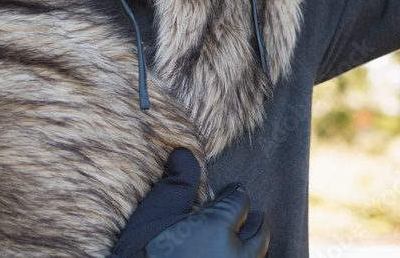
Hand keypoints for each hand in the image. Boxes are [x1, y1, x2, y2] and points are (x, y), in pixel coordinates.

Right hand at [108, 148, 268, 257]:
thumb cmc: (141, 253)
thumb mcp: (154, 213)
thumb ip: (176, 183)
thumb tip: (184, 153)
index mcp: (219, 228)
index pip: (239, 203)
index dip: (235, 194)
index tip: (233, 191)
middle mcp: (234, 255)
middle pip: (258, 236)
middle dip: (255, 223)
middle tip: (254, 216)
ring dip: (254, 248)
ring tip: (248, 241)